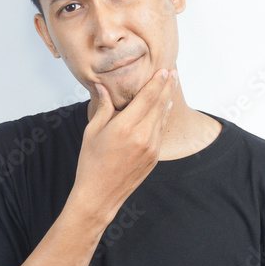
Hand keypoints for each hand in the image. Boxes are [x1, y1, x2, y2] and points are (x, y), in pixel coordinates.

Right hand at [70, 68, 177, 222]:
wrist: (99, 195)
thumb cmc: (90, 163)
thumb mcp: (92, 132)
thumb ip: (103, 107)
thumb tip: (102, 87)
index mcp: (124, 127)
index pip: (146, 98)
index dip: (156, 82)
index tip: (163, 70)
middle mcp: (141, 136)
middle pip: (159, 104)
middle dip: (167, 86)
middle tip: (173, 72)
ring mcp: (151, 148)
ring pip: (162, 117)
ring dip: (167, 100)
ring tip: (171, 85)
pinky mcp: (154, 158)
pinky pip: (161, 132)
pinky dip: (163, 117)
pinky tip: (164, 108)